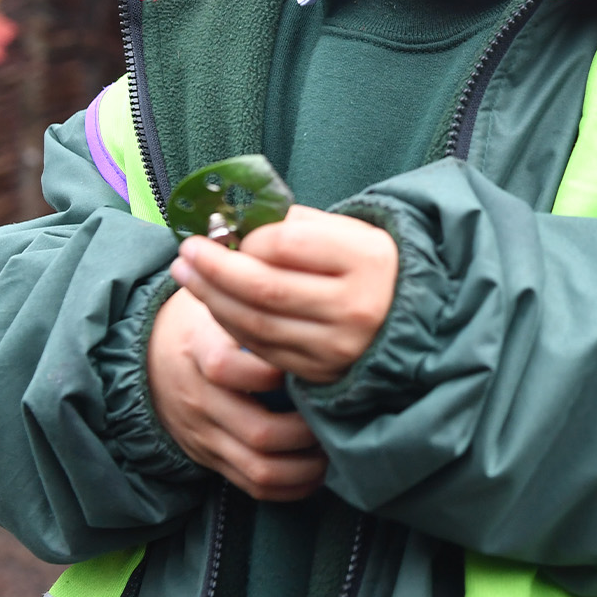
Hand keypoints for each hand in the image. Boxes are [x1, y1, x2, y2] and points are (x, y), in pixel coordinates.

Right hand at [147, 288, 327, 501]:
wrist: (146, 359)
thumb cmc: (200, 319)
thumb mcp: (214, 296)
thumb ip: (251, 287)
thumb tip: (295, 247)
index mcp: (200, 352)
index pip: (230, 368)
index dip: (276, 371)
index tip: (310, 360)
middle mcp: (201, 400)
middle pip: (256, 431)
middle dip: (306, 430)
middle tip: (336, 413)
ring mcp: (206, 435)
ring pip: (259, 468)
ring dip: (303, 465)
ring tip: (331, 447)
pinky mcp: (211, 458)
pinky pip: (251, 486)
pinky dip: (288, 486)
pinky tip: (315, 471)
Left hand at [172, 206, 398, 385]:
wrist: (410, 318)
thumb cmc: (368, 265)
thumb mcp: (349, 231)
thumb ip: (297, 224)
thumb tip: (237, 226)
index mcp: (367, 260)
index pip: (287, 245)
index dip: (249, 238)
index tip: (230, 230)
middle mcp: (355, 307)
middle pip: (264, 288)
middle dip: (214, 268)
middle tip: (186, 250)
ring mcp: (337, 346)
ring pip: (255, 323)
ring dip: (211, 298)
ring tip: (186, 273)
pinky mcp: (320, 372)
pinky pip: (261, 349)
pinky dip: (230, 324)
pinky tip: (213, 303)